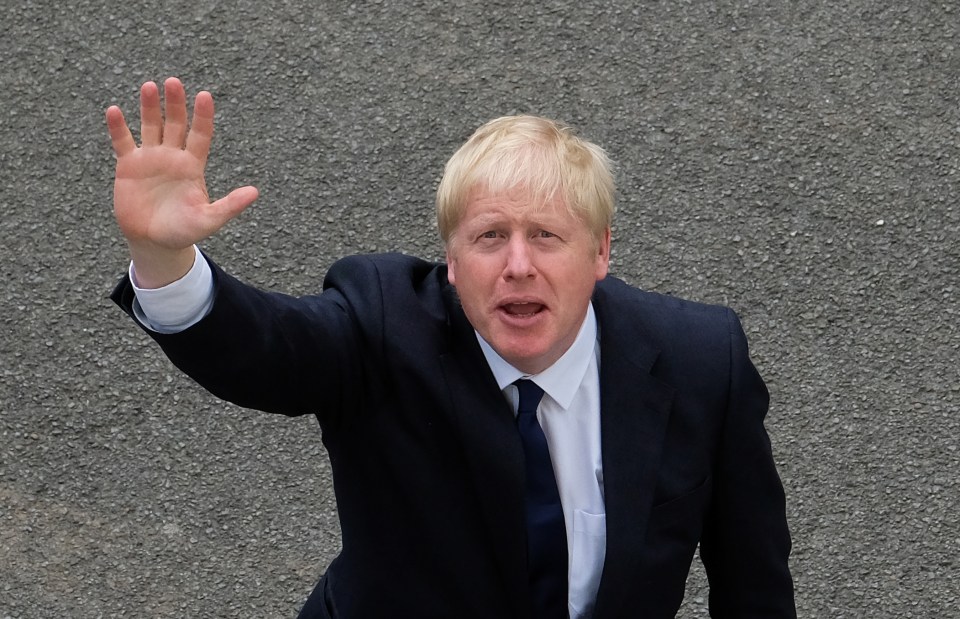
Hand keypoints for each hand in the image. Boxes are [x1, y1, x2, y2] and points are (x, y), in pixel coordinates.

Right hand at [106, 77, 258, 286]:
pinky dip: (118, 127)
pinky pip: (123, 142)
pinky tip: (115, 111)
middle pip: (175, 124)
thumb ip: (230, 206)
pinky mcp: (129, 166)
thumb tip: (255, 193)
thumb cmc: (184, 231)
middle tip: (174, 82)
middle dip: (175, 104)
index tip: (205, 95)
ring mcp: (150, 159)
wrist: (155, 242)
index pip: (200, 135)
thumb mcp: (209, 220)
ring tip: (150, 87)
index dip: (202, 116)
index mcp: (193, 166)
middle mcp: (173, 157)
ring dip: (149, 107)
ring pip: (151, 126)